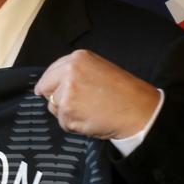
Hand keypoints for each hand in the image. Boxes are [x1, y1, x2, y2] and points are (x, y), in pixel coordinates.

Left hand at [35, 50, 160, 138]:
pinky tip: (91, 119)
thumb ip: (76, 73)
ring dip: (67, 114)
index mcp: (78, 58)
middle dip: (56, 99)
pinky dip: (74, 125)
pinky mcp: (67, 111)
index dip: (49, 84)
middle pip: (46, 89)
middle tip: (76, 105)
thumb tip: (55, 83)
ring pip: (54, 107)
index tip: (44, 90)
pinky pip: (63, 122)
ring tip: (90, 111)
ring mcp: (67, 91)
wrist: (139, 111)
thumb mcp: (100, 69)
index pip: (50, 72)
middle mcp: (69, 71)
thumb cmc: (125, 93)